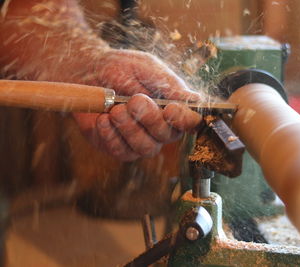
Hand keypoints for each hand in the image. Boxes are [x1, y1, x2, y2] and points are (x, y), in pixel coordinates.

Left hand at [74, 49, 201, 160]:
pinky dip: (111, 135)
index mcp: (174, 107)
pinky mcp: (118, 147)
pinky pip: (121, 151)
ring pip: (146, 147)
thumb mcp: (147, 67)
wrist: (86, 71)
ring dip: (130, 128)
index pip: (190, 122)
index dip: (184, 120)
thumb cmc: (121, 68)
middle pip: (167, 135)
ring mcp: (140, 140)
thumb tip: (195, 99)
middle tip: (134, 100)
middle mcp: (161, 127)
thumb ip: (169, 84)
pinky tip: (103, 118)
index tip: (170, 109)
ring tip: (116, 109)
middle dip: (150, 119)